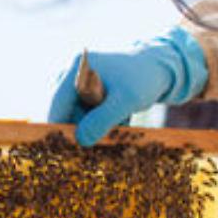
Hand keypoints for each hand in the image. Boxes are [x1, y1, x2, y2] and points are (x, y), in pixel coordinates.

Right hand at [46, 27, 207, 146]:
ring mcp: (78, 81)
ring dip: (94, 125)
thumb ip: (102, 120)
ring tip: (120, 123)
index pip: (56, 106)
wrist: (161, 66)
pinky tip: (119, 118)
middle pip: (64, 111)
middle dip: (82, 128)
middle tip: (104, 140)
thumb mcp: (126, 101)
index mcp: (76, 70)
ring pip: (76, 113)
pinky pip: (85, 111)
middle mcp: (71, 73)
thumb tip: (80, 141)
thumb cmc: (144, 79)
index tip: (69, 151)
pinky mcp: (86, 88)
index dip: (59, 130)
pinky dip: (99, 120)